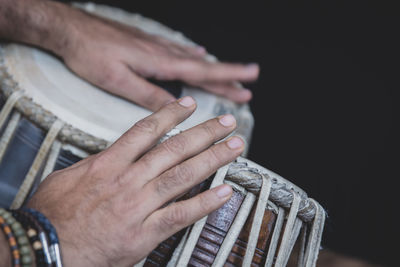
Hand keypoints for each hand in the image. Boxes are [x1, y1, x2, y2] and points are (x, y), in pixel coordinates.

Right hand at [27, 97, 244, 266]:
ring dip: (212, 159)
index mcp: (108, 164)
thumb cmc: (52, 215)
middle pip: (173, 149)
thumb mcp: (66, 177)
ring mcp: (138, 206)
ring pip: (182, 176)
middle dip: (204, 133)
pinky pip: (180, 215)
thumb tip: (111, 152)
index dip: (170, 115)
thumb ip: (94, 163)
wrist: (45, 249)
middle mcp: (128, 181)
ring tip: (233, 147)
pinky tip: (224, 192)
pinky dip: (204, 203)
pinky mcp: (144, 233)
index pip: (146, 131)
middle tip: (226, 123)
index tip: (188, 105)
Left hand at [56, 3, 258, 110]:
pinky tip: (197, 53)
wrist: (71, 29)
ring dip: (213, 68)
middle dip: (228, 76)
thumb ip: (148, 94)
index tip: (250, 77)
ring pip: (193, 58)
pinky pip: (178, 50)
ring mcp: (155, 46)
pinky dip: (193, 55)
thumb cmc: (91, 53)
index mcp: (159, 62)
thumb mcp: (119, 80)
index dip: (228, 75)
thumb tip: (175, 107)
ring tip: (230, 76)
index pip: (202, 71)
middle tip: (248, 84)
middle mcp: (162, 52)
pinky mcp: (146, 43)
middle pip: (203, 66)